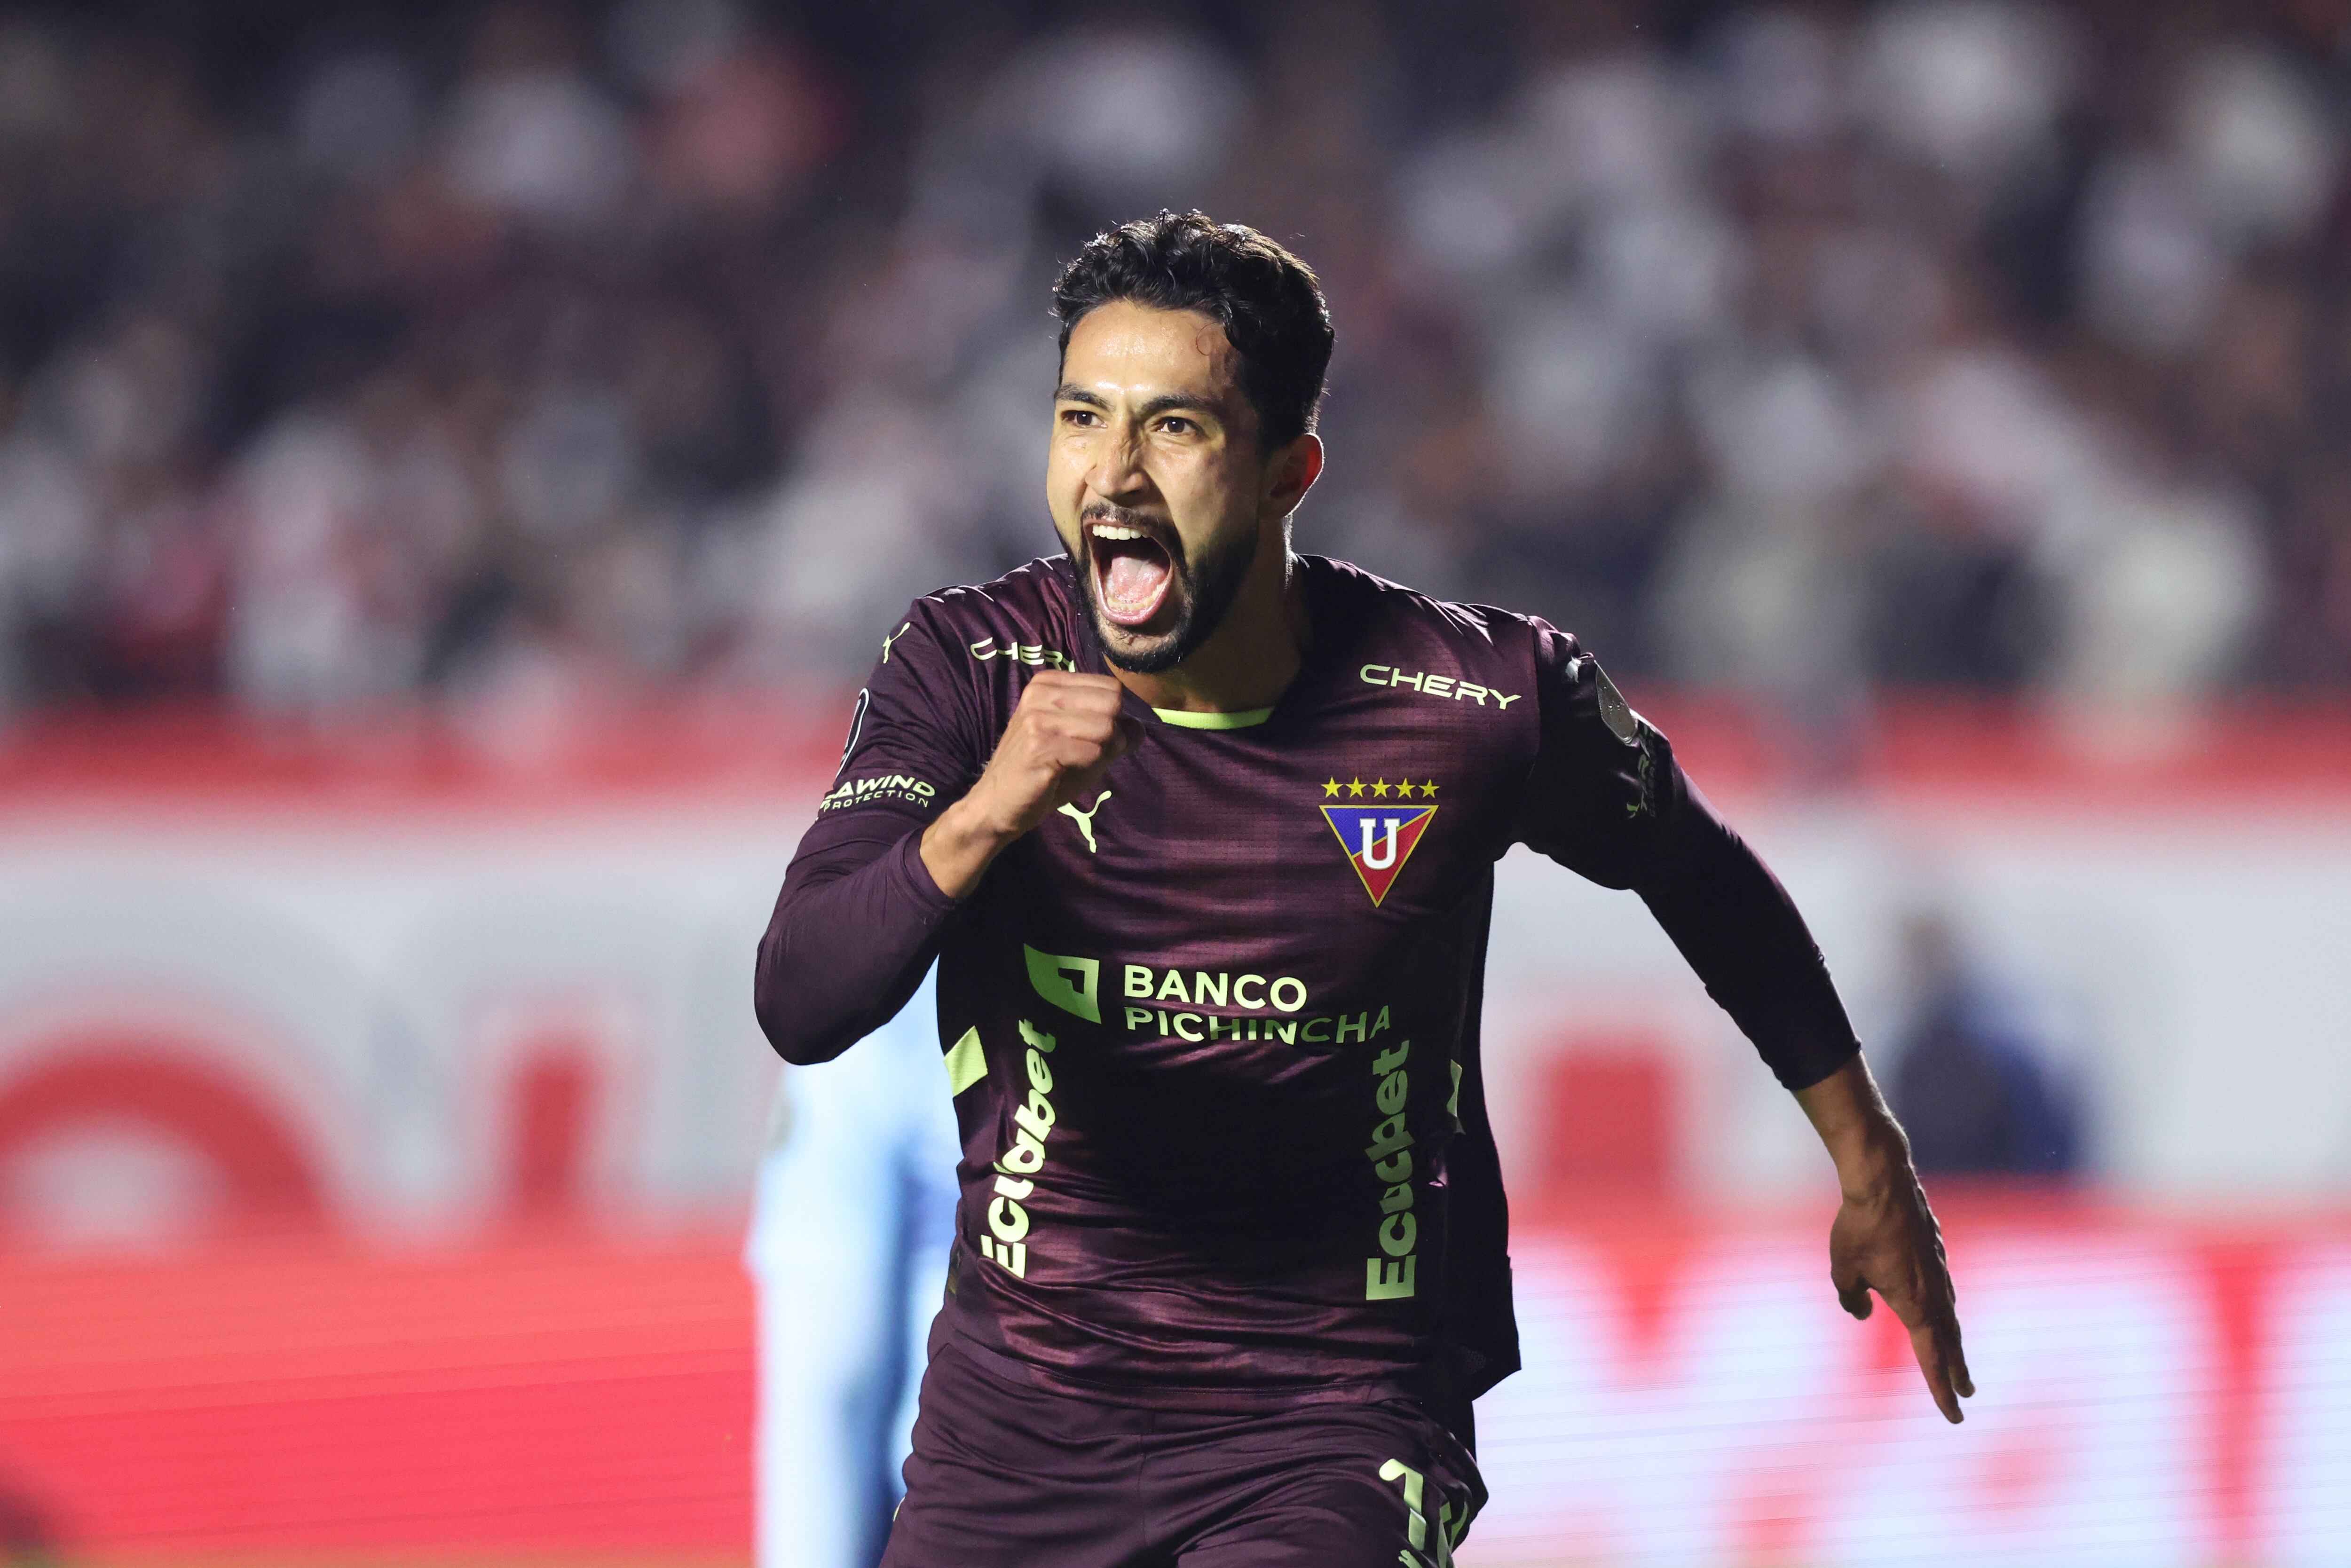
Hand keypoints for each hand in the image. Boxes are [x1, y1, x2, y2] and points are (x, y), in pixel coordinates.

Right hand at [920, 672, 1139, 897]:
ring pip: (1105, 727)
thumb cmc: (1042, 774)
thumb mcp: (1082, 748)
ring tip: (1075, 764)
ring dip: (1102, 753)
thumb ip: (1113, 735)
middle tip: (1086, 755)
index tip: (1094, 739)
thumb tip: (1140, 726)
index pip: (1111, 687)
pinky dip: (1088, 766)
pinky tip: (1063, 773)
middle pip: (1112, 703)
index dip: (1115, 717)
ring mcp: (1038, 717)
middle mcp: (1041, 693)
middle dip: (1112, 734)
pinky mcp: (1038, 745)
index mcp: (1049, 683)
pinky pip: (1092, 751)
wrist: (998, 804)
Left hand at [1794, 1055, 1973, 1422]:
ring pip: (1948, 1314)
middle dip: (1955, 1371)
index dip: (1941, 1390)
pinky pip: (1941, 1286)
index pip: (1932, 1358)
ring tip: (1955, 1359)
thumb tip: (1864, 1313)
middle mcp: (1934, 1291)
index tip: (1955, 1416)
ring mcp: (1938, 1268)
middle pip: (1949, 1341)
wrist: (1882, 1181)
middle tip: (1965, 1395)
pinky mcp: (1934, 1249)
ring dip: (1952, 1340)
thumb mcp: (1843, 1271)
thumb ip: (1852, 1300)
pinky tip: (1939, 1307)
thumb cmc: (1859, 1228)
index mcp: (1915, 1304)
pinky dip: (1942, 1306)